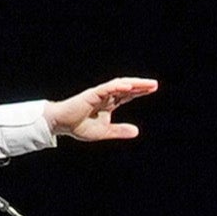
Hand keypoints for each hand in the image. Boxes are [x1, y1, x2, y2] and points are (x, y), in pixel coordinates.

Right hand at [43, 77, 157, 141]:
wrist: (62, 125)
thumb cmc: (79, 126)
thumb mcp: (105, 132)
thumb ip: (120, 130)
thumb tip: (137, 131)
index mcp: (109, 103)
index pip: (127, 95)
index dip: (139, 91)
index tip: (153, 88)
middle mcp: (106, 96)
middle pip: (126, 88)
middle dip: (140, 86)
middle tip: (154, 84)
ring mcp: (99, 94)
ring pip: (119, 85)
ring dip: (132, 84)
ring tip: (145, 84)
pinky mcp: (91, 94)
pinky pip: (106, 88)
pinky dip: (117, 87)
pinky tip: (128, 87)